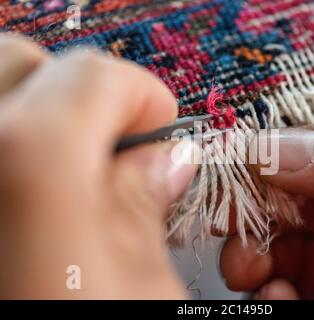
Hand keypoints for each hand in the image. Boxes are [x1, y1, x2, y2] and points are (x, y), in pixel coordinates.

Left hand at [0, 35, 197, 298]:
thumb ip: (147, 209)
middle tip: (115, 154)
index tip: (162, 133)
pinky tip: (35, 202)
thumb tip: (161, 161)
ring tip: (73, 178)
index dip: (142, 97)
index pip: (93, 75)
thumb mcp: (145, 293)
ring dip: (40, 117)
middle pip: (25, 64)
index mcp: (30, 171)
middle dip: (83, 98)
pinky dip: (12, 148)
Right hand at [220, 113, 313, 298]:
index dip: (274, 173)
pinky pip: (312, 306)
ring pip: (298, 266)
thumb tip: (275, 147)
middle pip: (303, 220)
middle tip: (234, 232)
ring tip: (250, 270)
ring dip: (261, 265)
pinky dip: (281, 301)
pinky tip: (275, 297)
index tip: (234, 182)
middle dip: (259, 223)